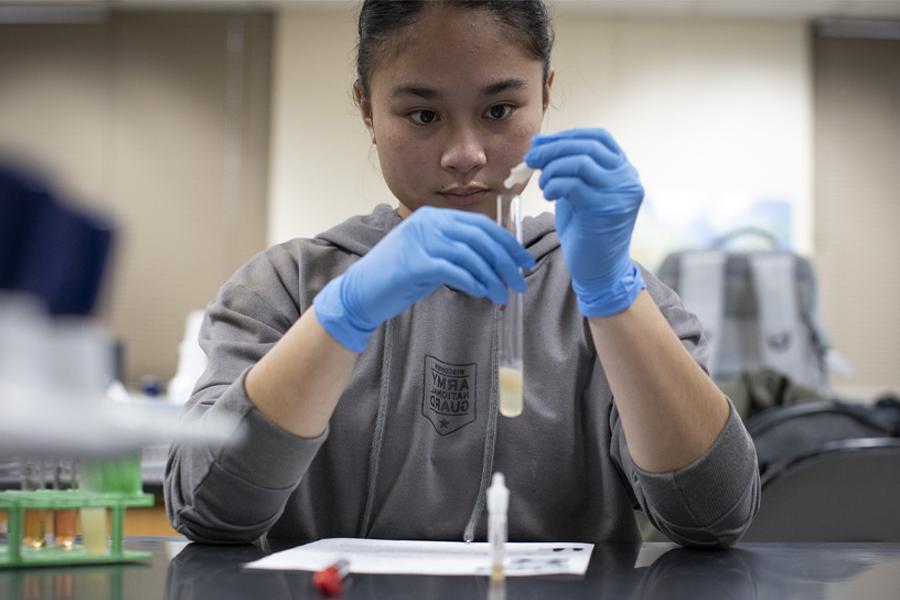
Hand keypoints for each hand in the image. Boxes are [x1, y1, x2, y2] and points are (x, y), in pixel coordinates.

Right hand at [314, 206, 534, 351]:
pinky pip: (453, 270)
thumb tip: (497, 261)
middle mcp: (427, 222)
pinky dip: (472, 281)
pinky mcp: (414, 262)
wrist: (359, 293)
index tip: (522, 261)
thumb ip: (458, 251)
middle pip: (480, 238)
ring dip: (491, 277)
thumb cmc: (398, 278)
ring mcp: (419, 240)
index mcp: (434, 216)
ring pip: (470, 255)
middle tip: (517, 282)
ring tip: (500, 294)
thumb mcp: (431, 256)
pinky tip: (480, 292)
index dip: (506, 243)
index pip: (481, 224)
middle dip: (505, 261)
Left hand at [525, 128, 645, 316]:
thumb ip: (568, 169)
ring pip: (580, 162)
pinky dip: (554, 185)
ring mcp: (619, 193)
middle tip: (531, 158)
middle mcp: (627, 178)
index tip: (542, 143)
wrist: (600, 269)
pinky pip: (573, 184)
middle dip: (553, 149)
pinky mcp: (605, 209)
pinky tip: (549, 195)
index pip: (599, 137)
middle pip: (587, 147)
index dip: (567, 135)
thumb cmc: (586, 230)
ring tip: (543, 184)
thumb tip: (539, 145)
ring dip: (552, 169)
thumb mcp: (579, 192)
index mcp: (624, 170)